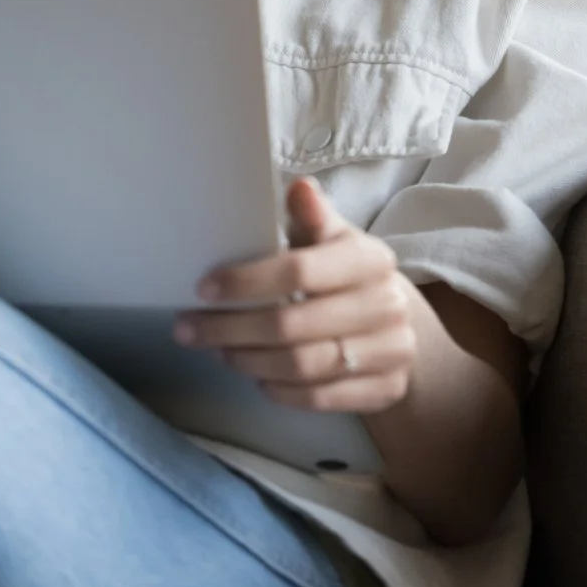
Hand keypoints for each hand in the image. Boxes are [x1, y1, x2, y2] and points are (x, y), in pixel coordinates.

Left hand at [174, 176, 419, 412]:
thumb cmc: (346, 275)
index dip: (246, 282)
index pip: (299, 271)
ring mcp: (391, 350)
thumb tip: (299, 188)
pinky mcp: (386, 389)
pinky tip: (256, 376)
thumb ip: (312, 217)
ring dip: (249, 361)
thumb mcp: (332, 239)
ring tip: (219, 351)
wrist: (396, 322)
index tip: (203, 289)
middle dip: (231, 329)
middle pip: (292, 325)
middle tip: (190, 329)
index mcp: (370, 259)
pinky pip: (319, 398)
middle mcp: (387, 305)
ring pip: (302, 366)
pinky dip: (279, 390)